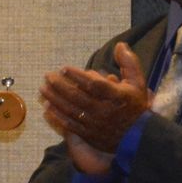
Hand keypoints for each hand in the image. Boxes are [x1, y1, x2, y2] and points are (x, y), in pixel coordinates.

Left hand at [39, 43, 150, 173]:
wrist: (139, 136)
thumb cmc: (136, 106)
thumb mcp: (138, 82)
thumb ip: (129, 62)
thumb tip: (120, 45)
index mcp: (115, 96)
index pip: (93, 84)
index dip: (77, 76)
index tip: (64, 68)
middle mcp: (103, 110)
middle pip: (77, 97)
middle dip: (59, 86)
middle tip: (47, 76)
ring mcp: (95, 124)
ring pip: (70, 110)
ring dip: (54, 99)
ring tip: (42, 89)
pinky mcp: (89, 134)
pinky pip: (70, 124)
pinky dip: (57, 116)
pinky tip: (47, 107)